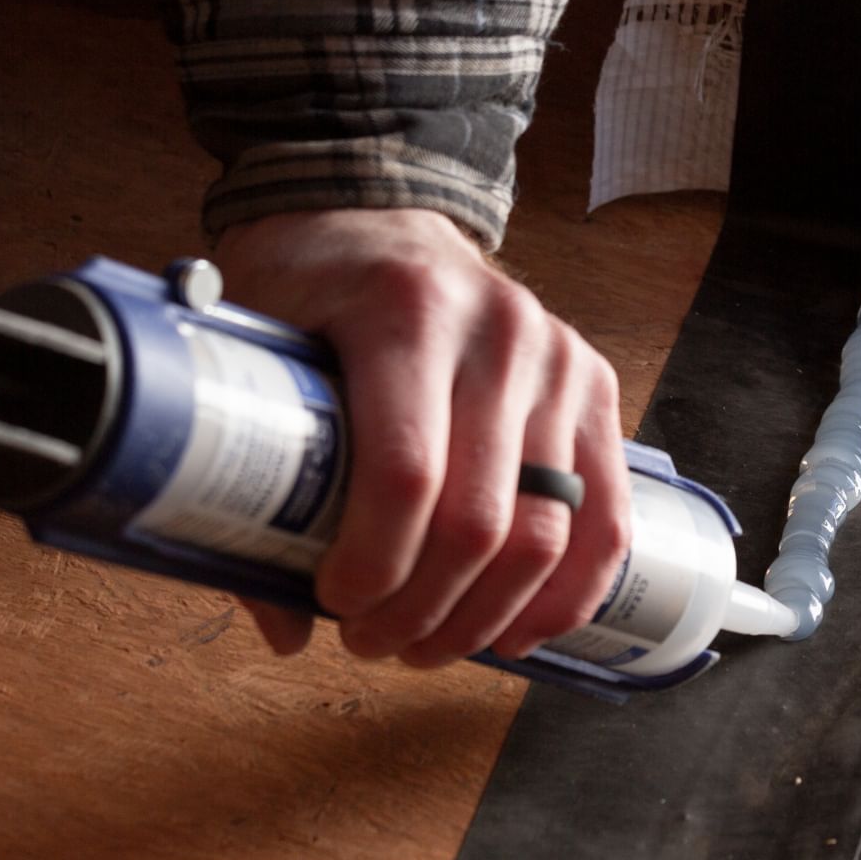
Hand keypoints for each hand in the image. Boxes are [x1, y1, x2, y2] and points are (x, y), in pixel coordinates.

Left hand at [213, 207, 632, 666]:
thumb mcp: (258, 346)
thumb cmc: (311, 288)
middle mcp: (499, 331)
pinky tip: (522, 631)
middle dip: (425, 608)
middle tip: (374, 641)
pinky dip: (568, 593)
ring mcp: (559, 359)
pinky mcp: (595, 387)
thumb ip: (255, 472)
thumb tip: (282, 623)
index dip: (374, 565)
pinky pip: (605, 518)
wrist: (375, 213)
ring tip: (433, 645)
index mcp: (406, 311)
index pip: (406, 473)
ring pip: (547, 532)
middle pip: (480, 518)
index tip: (336, 605)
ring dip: (488, 616)